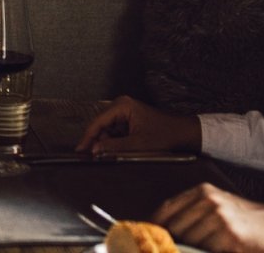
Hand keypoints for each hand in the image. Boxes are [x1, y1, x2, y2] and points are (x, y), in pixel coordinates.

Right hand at [75, 94, 200, 154]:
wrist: (183, 133)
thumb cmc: (164, 135)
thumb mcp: (138, 144)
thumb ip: (114, 147)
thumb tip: (95, 150)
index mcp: (122, 106)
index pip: (98, 122)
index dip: (88, 138)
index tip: (80, 150)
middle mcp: (121, 106)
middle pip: (100, 125)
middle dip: (98, 142)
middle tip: (92, 157)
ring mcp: (124, 113)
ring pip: (107, 130)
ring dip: (106, 143)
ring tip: (108, 156)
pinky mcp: (128, 120)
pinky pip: (115, 132)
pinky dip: (114, 142)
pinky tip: (116, 151)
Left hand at [154, 183, 263, 252]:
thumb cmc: (251, 221)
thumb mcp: (220, 207)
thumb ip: (193, 214)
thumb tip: (164, 230)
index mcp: (203, 192)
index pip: (166, 209)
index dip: (153, 226)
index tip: (145, 237)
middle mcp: (208, 202)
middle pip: (174, 228)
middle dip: (169, 243)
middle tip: (165, 249)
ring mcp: (218, 219)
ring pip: (188, 243)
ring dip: (188, 251)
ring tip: (196, 250)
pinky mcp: (229, 238)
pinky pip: (205, 251)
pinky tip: (217, 250)